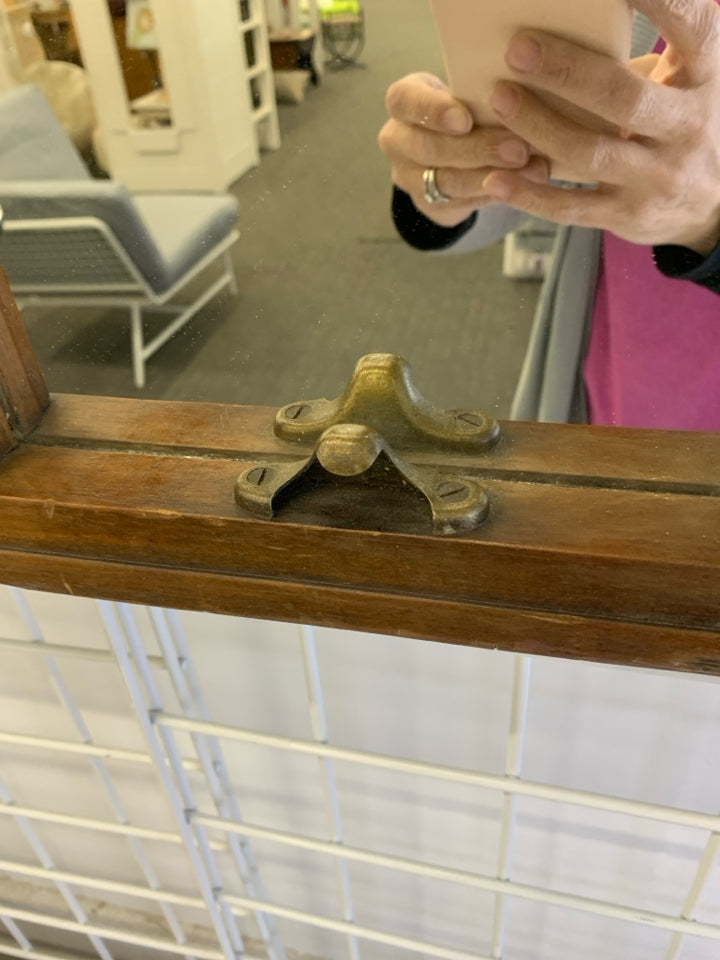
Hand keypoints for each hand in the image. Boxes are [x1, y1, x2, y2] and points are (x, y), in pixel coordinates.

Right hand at [378, 72, 549, 227]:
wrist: (455, 148)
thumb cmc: (465, 104)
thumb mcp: (466, 88)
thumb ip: (481, 89)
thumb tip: (523, 88)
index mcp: (403, 102)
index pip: (406, 101)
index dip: (434, 112)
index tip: (466, 120)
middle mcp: (398, 141)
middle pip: (430, 148)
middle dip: (477, 149)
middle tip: (518, 148)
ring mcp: (410, 177)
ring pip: (447, 181)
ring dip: (491, 175)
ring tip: (530, 168)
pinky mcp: (430, 204)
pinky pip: (463, 202)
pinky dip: (496, 192)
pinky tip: (526, 184)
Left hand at [481, 0, 719, 254]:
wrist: (713, 204)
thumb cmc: (684, 123)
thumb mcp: (686, 81)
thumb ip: (643, 57)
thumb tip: (574, 18)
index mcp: (704, 78)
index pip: (691, 26)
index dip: (659, 0)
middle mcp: (687, 128)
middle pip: (622, 98)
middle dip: (567, 72)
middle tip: (518, 49)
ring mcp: (657, 177)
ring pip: (589, 153)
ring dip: (538, 126)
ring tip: (500, 100)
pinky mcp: (627, 215)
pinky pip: (570, 207)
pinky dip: (528, 193)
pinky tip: (495, 178)